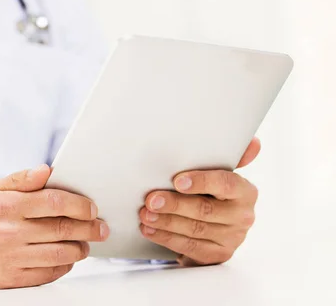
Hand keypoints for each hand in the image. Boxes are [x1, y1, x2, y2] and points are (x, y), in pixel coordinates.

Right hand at [0, 165, 108, 288]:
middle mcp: (10, 232)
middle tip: (100, 227)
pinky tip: (68, 258)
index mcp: (7, 206)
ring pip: (61, 254)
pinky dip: (64, 266)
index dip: (80, 205)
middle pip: (63, 228)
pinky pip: (49, 274)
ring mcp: (12, 257)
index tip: (91, 207)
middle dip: (89, 227)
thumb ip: (21, 180)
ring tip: (86, 243)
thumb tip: (47, 171)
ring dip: (80, 248)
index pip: (55, 202)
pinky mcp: (12, 279)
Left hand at [139, 138, 260, 265]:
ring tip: (145, 214)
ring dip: (166, 222)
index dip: (202, 182)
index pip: (226, 184)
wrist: (216, 225)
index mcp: (245, 191)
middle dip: (175, 204)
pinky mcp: (217, 255)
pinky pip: (189, 247)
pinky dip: (166, 238)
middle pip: (205, 210)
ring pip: (194, 229)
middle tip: (151, 199)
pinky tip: (150, 230)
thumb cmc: (213, 193)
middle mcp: (242, 216)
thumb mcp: (219, 173)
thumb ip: (231, 158)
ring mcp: (231, 238)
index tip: (178, 181)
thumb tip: (253, 144)